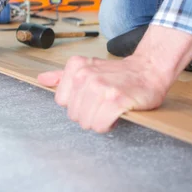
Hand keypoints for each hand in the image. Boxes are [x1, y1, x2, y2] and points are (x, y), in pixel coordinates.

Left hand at [37, 53, 169, 132]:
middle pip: (73, 114)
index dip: (77, 103)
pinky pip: (101, 125)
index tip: (90, 97)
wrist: (149, 70)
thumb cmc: (119, 73)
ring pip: (86, 122)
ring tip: (110, 108)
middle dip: (88, 114)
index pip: (61, 101)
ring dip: (99, 120)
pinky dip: (108, 124)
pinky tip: (116, 114)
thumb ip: (63, 75)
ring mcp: (101, 87)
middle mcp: (86, 75)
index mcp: (77, 66)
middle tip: (103, 103)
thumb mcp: (89, 68)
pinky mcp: (116, 100)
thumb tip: (42, 79)